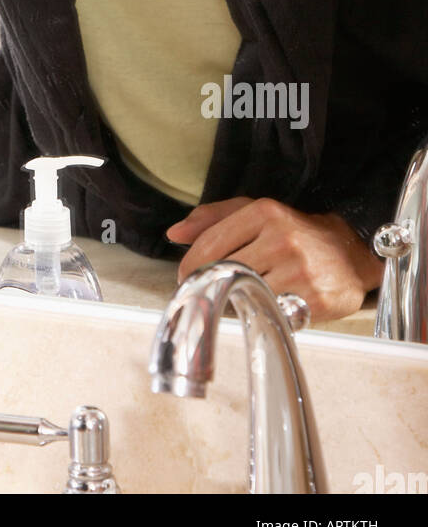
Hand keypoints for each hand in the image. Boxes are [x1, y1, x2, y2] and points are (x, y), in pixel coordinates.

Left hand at [165, 197, 384, 322]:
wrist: (351, 252)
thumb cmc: (294, 232)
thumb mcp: (255, 212)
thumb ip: (212, 218)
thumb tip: (175, 233)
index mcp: (264, 212)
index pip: (211, 243)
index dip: (191, 265)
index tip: (185, 277)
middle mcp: (283, 238)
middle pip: (226, 271)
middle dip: (214, 283)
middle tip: (211, 289)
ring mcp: (300, 271)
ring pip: (247, 295)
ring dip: (239, 300)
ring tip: (246, 294)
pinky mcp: (315, 300)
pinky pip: (273, 315)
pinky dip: (264, 313)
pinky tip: (268, 305)